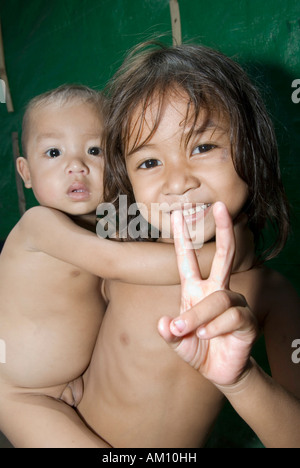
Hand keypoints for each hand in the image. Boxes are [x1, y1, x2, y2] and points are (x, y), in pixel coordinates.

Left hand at [158, 202, 257, 386]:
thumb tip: (165, 323)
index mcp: (196, 290)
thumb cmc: (198, 350)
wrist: (220, 372)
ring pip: (218, 298)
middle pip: (224, 255)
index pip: (189, 260)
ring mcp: (234, 303)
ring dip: (199, 317)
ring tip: (191, 333)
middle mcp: (216, 290)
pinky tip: (208, 337)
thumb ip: (169, 334)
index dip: (184, 239)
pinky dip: (215, 328)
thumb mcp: (177, 343)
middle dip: (223, 230)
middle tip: (220, 206)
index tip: (178, 216)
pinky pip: (232, 316)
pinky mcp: (246, 320)